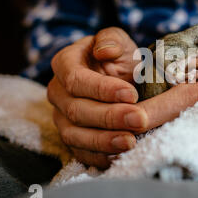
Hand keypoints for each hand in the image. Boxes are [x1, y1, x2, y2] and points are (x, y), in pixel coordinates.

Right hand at [47, 27, 148, 168]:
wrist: (118, 76)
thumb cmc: (117, 57)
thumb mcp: (117, 41)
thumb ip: (111, 40)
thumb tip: (105, 51)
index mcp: (65, 64)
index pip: (76, 79)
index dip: (102, 89)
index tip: (131, 94)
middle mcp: (58, 92)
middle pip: (77, 110)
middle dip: (110, 117)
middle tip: (139, 120)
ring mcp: (61, 118)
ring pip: (75, 135)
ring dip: (104, 141)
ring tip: (130, 142)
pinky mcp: (71, 137)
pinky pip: (79, 152)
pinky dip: (98, 157)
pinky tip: (119, 157)